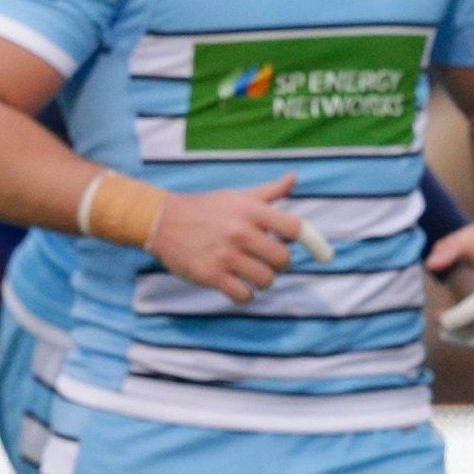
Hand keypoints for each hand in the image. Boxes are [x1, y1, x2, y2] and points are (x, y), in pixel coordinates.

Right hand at [149, 173, 303, 302]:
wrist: (163, 221)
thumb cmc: (205, 209)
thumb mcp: (237, 196)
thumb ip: (269, 192)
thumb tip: (293, 178)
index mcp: (250, 211)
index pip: (294, 227)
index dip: (309, 240)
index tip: (310, 249)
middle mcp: (240, 232)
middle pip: (283, 259)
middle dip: (280, 263)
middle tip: (269, 261)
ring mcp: (226, 256)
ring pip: (266, 280)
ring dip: (263, 281)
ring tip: (253, 274)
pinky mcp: (212, 276)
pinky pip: (244, 295)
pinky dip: (246, 295)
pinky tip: (239, 286)